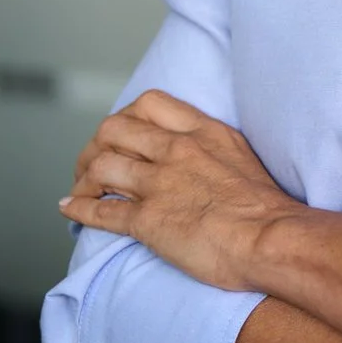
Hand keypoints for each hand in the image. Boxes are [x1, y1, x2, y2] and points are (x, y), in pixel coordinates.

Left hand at [60, 91, 302, 292]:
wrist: (272, 239)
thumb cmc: (268, 207)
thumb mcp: (241, 157)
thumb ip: (213, 149)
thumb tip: (198, 158)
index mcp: (202, 132)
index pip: (148, 103)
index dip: (127, 116)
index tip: (124, 134)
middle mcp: (176, 151)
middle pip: (113, 129)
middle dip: (95, 145)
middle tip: (92, 163)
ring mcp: (159, 184)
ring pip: (101, 166)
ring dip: (84, 179)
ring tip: (82, 190)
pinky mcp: (147, 220)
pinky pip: (100, 209)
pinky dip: (79, 209)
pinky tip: (70, 210)